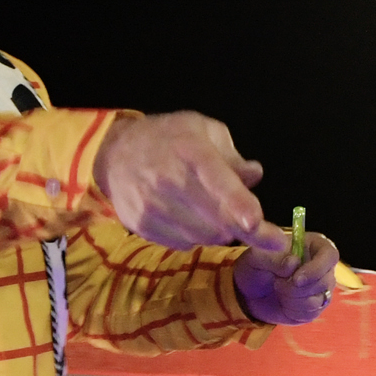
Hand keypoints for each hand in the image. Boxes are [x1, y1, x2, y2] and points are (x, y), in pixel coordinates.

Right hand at [98, 111, 270, 251]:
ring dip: (220, 231)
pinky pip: (184, 244)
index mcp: (191, 151)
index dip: (237, 201)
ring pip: (204, 236)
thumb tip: (254, 175)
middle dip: (246, 228)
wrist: (114, 154)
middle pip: (216, 218)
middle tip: (261, 228)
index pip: (217, 178)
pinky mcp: (142, 226)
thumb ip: (232, 155)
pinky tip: (191, 218)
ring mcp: (153, 206)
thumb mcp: (204, 131)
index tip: (255, 221)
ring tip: (213, 211)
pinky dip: (196, 237)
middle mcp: (169, 180)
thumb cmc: (168, 138)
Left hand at [239, 228, 341, 327]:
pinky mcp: (316, 307)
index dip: (317, 268)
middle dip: (297, 288)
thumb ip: (274, 257)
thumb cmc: (257, 266)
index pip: (330, 255)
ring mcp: (322, 288)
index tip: (296, 279)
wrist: (250, 291)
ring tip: (279, 289)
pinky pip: (310, 313)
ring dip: (292, 298)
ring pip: (318, 300)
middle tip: (277, 282)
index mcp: (314, 246)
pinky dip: (292, 310)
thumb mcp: (257, 257)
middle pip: (325, 281)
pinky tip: (283, 301)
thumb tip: (294, 262)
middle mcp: (323, 266)